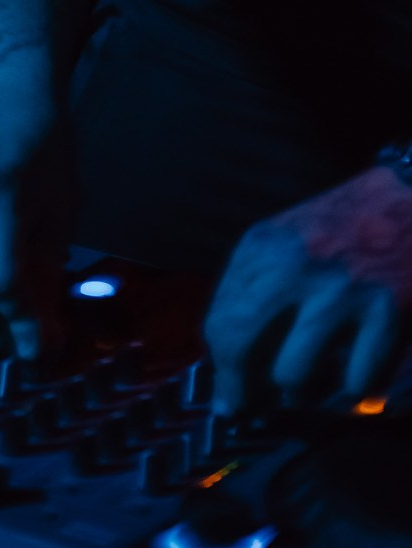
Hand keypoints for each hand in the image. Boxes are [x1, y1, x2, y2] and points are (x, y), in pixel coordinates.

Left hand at [205, 165, 411, 412]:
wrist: (406, 202)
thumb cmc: (341, 230)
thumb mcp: (284, 244)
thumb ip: (254, 295)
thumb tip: (230, 371)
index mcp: (260, 248)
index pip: (219, 325)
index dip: (223, 372)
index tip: (232, 397)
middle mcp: (290, 266)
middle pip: (241, 350)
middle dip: (246, 393)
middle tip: (259, 410)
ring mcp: (338, 290)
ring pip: (294, 377)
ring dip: (306, 394)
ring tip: (321, 383)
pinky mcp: (387, 312)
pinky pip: (357, 386)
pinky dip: (360, 396)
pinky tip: (363, 380)